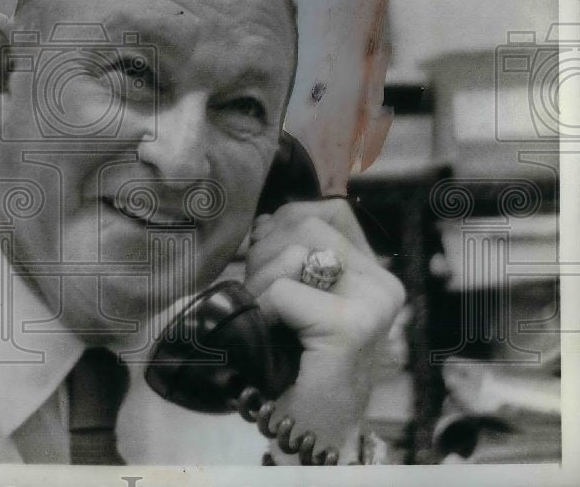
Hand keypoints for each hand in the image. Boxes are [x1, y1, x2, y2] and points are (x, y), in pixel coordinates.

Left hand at [242, 198, 405, 461]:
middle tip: (266, 301)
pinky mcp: (351, 325)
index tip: (273, 270)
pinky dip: (261, 310)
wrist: (306, 434)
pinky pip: (282, 289)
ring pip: (292, 250)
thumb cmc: (293, 364)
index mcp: (375, 272)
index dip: (284, 227)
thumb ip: (291, 250)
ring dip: (260, 283)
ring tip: (270, 321)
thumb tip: (270, 216)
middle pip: (305, 221)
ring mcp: (373, 304)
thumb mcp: (296, 293)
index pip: (327, 209)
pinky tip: (271, 339)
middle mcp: (383, 284)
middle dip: (266, 254)